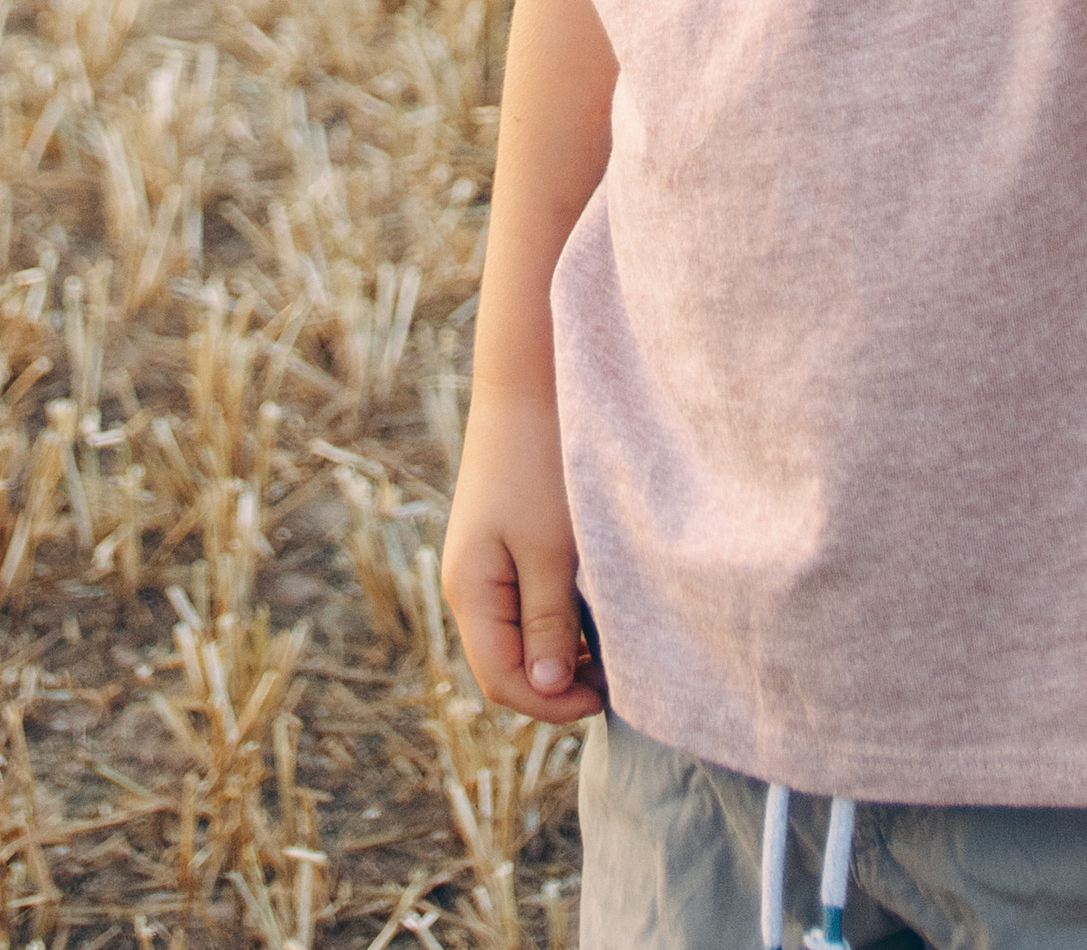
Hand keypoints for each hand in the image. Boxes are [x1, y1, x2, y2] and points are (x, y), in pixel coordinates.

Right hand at [442, 389, 603, 723]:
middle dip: (560, 680)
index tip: (606, 694)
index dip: (552, 703)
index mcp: (470, 591)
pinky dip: (561, 618)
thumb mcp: (551, 549)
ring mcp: (486, 564)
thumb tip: (548, 691)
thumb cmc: (540, 462)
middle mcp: (469, 585)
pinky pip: (527, 604)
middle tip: (617, 672)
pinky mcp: (505, 544)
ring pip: (520, 636)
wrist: (528, 382)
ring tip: (612, 642)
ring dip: (563, 650)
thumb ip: (548, 622)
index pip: (503, 681)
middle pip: (509, 663)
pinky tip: (596, 606)